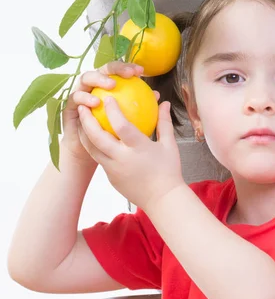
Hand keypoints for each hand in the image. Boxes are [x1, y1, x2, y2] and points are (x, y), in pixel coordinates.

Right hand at [61, 61, 147, 165]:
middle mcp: (93, 85)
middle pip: (103, 69)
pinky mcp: (69, 104)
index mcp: (107, 85)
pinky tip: (95, 103)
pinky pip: (76, 97)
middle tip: (128, 74)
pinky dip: (85, 98)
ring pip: (87, 77)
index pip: (119, 71)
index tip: (141, 71)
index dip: (129, 67)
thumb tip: (158, 96)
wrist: (87, 152)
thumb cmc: (111, 135)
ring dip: (99, 79)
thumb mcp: (128, 120)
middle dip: (115, 68)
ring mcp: (80, 92)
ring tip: (112, 85)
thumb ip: (140, 106)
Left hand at [77, 95, 184, 210]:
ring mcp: (114, 170)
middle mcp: (122, 159)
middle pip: (98, 137)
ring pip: (92, 149)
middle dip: (87, 120)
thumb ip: (164, 122)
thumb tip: (164, 103)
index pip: (121, 126)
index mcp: (138, 148)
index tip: (108, 98)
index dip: (112, 110)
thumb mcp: (169, 144)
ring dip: (84, 134)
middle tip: (82, 106)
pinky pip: (99, 159)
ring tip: (81, 121)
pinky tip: (93, 138)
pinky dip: (93, 146)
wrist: (162, 200)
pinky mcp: (110, 178)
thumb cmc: (169, 170)